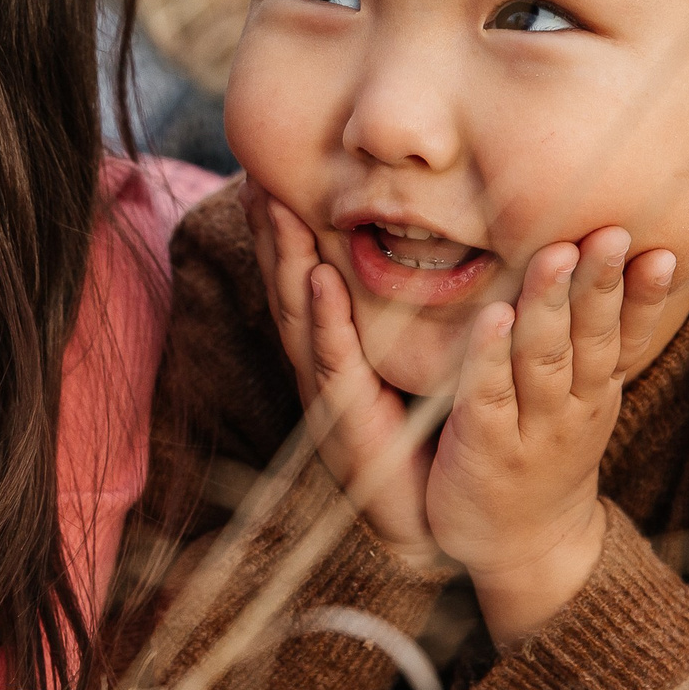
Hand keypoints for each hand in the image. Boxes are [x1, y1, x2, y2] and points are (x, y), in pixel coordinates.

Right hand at [243, 179, 445, 573]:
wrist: (428, 523)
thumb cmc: (423, 440)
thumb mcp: (411, 364)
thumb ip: (403, 317)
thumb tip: (423, 251)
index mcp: (335, 346)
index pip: (305, 271)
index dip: (289, 223)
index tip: (278, 167)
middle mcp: (321, 362)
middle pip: (287, 281)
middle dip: (273, 225)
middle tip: (260, 166)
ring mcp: (327, 390)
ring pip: (299, 312)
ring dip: (287, 257)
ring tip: (277, 203)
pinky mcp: (347, 419)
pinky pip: (332, 361)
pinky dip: (323, 319)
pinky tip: (317, 278)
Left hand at [428, 230, 676, 644]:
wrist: (525, 546)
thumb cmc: (548, 452)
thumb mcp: (587, 395)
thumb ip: (595, 335)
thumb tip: (614, 261)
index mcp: (598, 389)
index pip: (628, 334)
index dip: (644, 295)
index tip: (662, 248)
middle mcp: (573, 407)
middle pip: (591, 338)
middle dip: (600, 283)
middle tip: (609, 232)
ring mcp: (531, 430)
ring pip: (544, 361)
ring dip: (550, 306)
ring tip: (556, 256)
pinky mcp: (485, 448)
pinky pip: (489, 396)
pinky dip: (491, 356)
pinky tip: (492, 318)